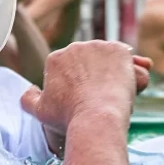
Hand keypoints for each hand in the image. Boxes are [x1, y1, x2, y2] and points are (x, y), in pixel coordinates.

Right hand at [20, 41, 142, 132]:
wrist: (96, 117)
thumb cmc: (68, 117)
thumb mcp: (40, 111)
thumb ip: (29, 99)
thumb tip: (31, 89)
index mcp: (55, 59)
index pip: (71, 67)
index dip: (80, 84)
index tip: (85, 99)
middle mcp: (75, 47)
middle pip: (90, 61)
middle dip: (97, 76)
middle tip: (102, 98)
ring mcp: (98, 47)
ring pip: (110, 60)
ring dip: (115, 73)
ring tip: (118, 95)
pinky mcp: (118, 50)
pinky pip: (129, 59)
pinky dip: (134, 70)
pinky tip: (134, 85)